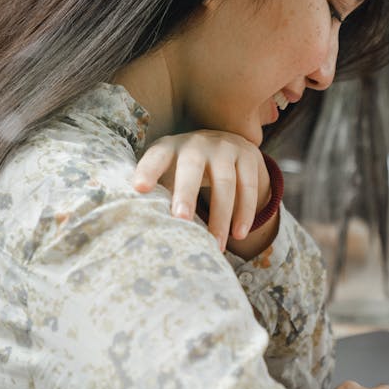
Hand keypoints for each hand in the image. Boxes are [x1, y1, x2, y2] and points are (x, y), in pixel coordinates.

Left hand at [133, 130, 270, 251]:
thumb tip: (146, 229)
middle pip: (191, 168)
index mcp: (170, 148)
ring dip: (221, 216)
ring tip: (216, 244)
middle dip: (186, 193)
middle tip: (181, 219)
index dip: (147, 171)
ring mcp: (225, 148)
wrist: (227, 145)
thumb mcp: (170, 173)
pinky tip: (239, 234)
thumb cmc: (187, 169)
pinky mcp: (248, 156)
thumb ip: (160, 194)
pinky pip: (248, 186)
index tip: (139, 189)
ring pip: (225, 181)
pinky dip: (245, 212)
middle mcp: (197, 143)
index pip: (156, 157)